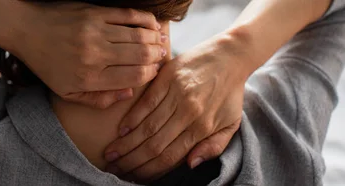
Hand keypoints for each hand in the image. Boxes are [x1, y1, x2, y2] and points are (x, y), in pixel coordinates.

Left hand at [0, 0, 167, 107]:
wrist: (27, 30)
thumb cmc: (47, 64)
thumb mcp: (67, 92)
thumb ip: (98, 99)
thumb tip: (128, 94)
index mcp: (90, 78)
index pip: (134, 76)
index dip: (150, 74)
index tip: (155, 72)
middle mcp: (95, 55)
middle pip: (141, 55)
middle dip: (157, 56)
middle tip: (163, 56)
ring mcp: (95, 31)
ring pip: (138, 35)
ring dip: (155, 38)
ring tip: (161, 41)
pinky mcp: (95, 12)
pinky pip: (128, 15)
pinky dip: (145, 19)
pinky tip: (152, 24)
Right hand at [103, 33, 258, 180]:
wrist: (231, 55)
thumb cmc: (231, 93)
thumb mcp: (231, 124)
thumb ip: (213, 147)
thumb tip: (190, 165)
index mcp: (204, 128)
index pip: (170, 157)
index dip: (150, 170)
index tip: (136, 177)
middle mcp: (189, 113)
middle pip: (154, 145)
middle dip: (133, 161)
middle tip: (117, 169)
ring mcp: (177, 95)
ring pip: (147, 126)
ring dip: (127, 143)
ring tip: (112, 154)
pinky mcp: (168, 78)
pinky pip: (146, 103)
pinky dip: (132, 118)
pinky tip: (121, 130)